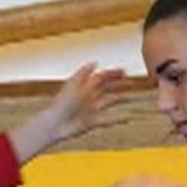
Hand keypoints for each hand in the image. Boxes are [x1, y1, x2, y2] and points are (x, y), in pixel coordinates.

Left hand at [9, 63, 126, 161]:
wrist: (56, 123)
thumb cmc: (62, 103)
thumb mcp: (73, 84)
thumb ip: (84, 72)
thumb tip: (95, 63)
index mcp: (84, 86)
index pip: (101, 77)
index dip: (112, 74)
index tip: (124, 71)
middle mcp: (89, 97)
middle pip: (106, 88)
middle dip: (118, 84)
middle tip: (131, 82)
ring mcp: (91, 110)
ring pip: (109, 102)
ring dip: (120, 99)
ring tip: (131, 97)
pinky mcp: (93, 122)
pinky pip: (108, 120)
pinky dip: (118, 119)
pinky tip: (128, 118)